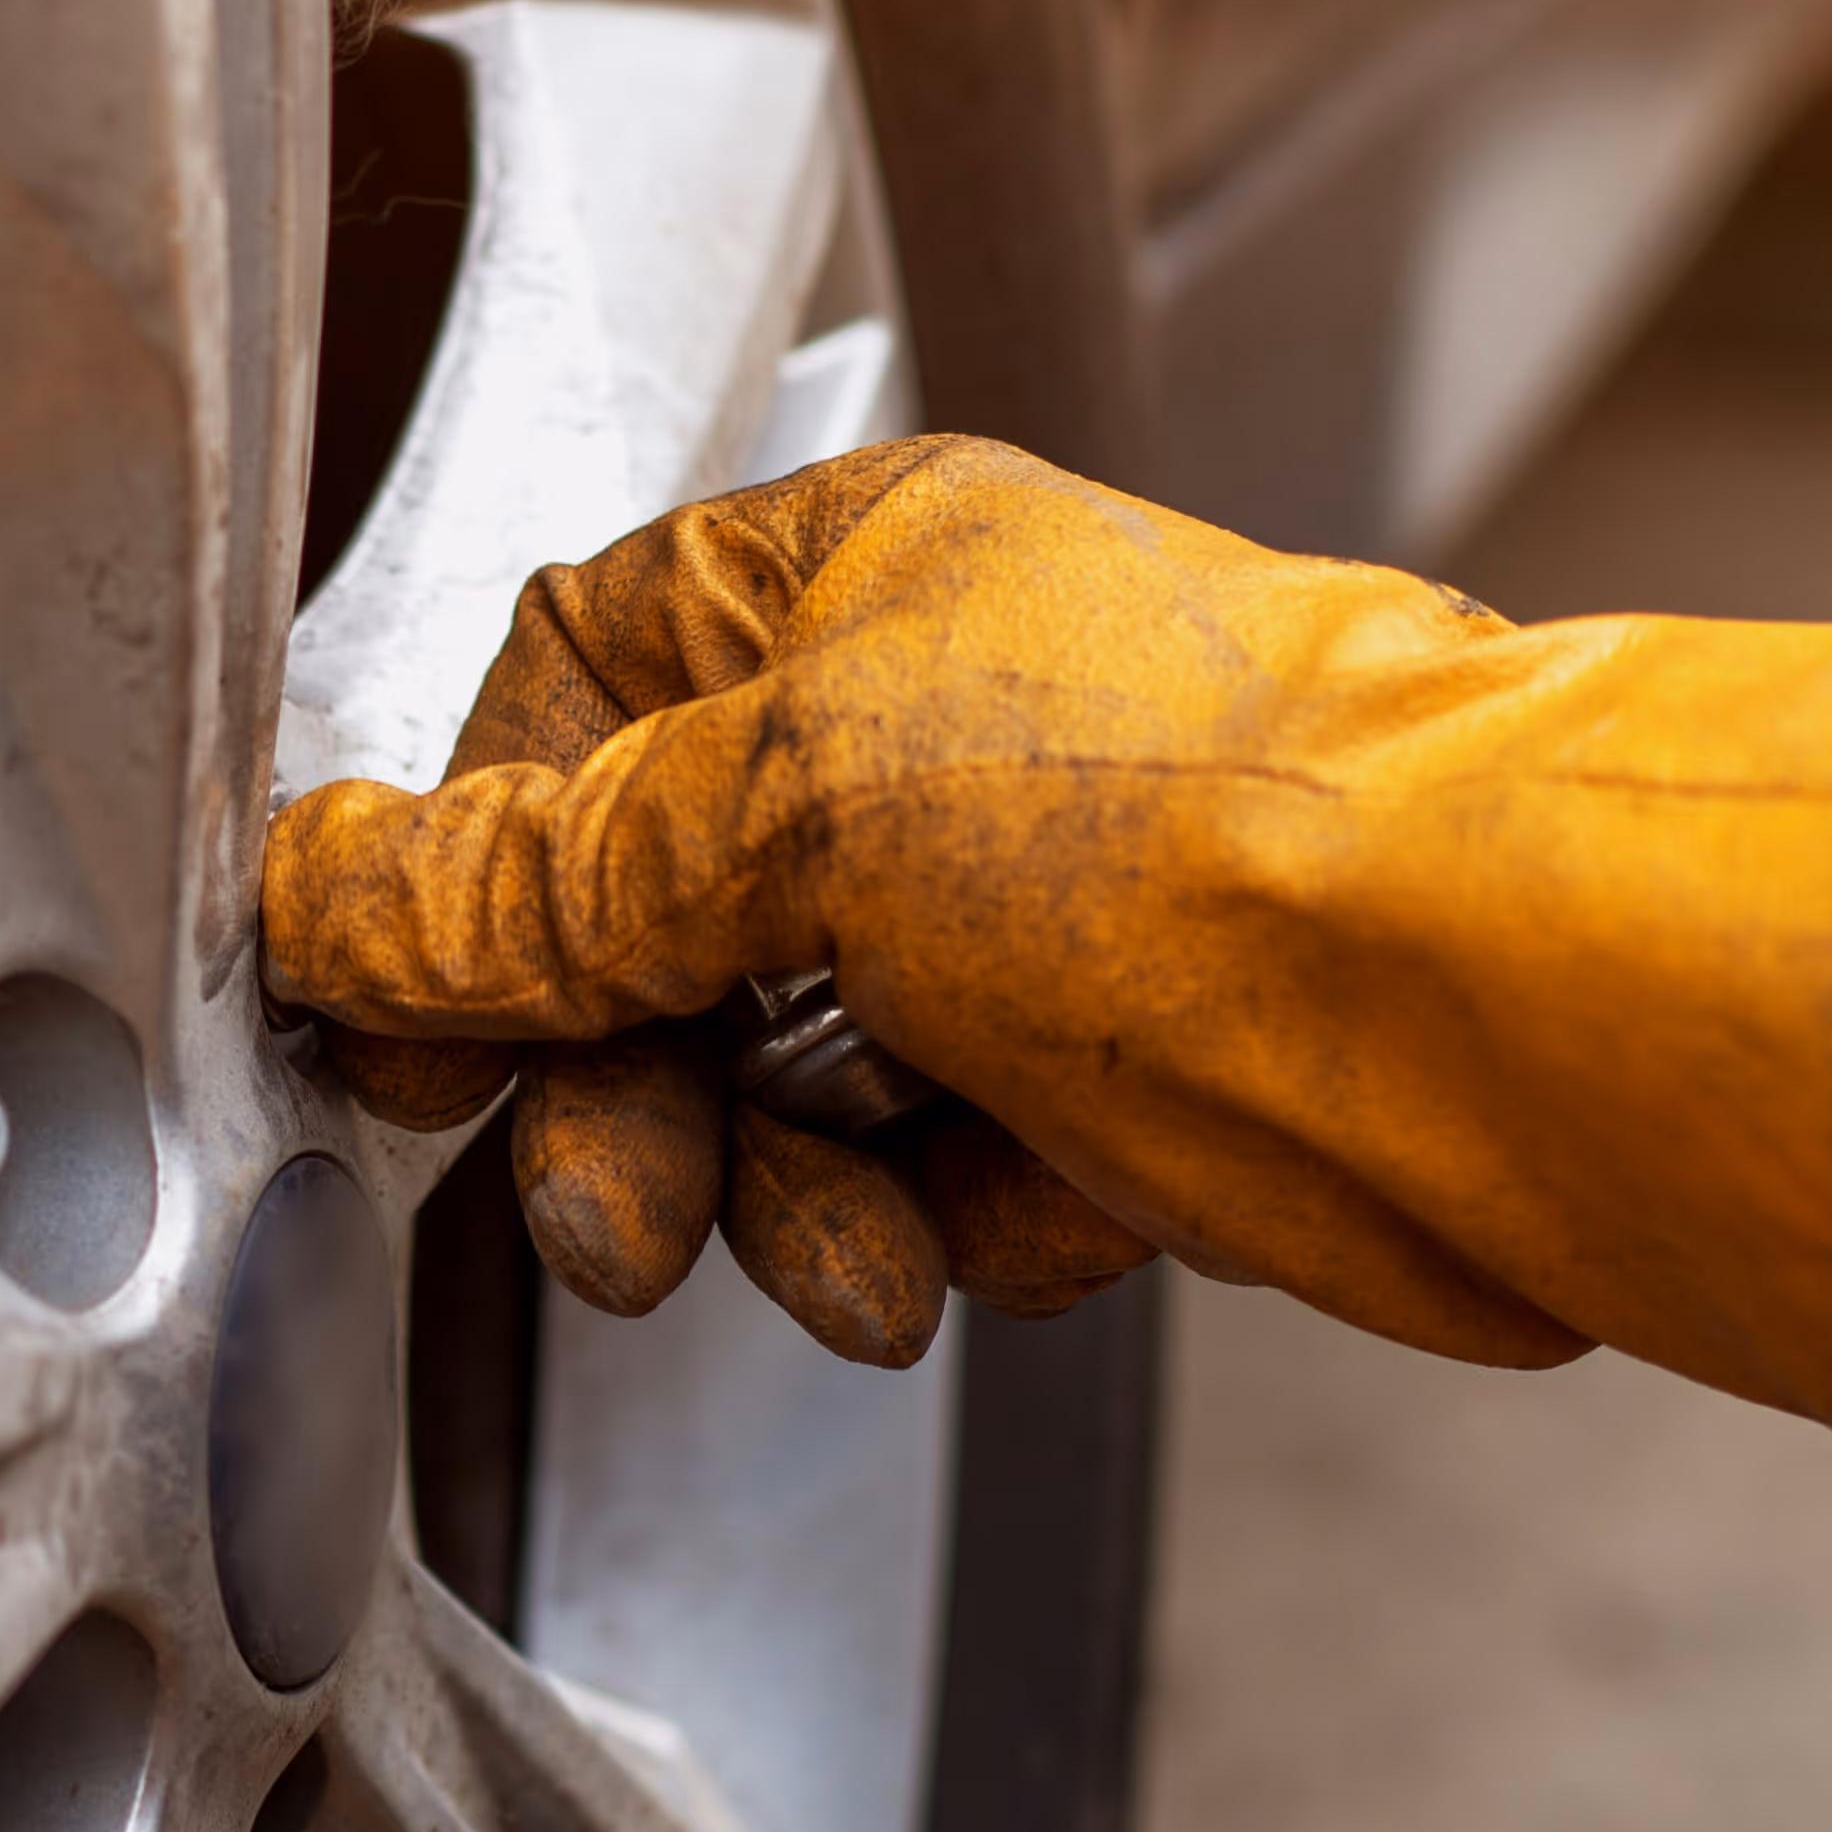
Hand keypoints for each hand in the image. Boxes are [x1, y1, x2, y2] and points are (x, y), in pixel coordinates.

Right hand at [260, 437, 1831, 1433]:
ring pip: (793, 1082)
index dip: (470, 877)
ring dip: (786, 1198)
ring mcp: (1042, 910)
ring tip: (853, 1256)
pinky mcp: (1134, 1082)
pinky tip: (1015, 1234)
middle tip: (621, 1211)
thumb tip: (328, 893)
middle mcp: (944, 725)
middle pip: (658, 927)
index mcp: (856, 575)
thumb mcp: (782, 815)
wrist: (1503, 1009)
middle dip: (626, 1093)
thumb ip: (532, 883)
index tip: (417, 1030)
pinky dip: (952, 1236)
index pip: (562, 699)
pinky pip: (943, 1185)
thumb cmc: (1225, 824)